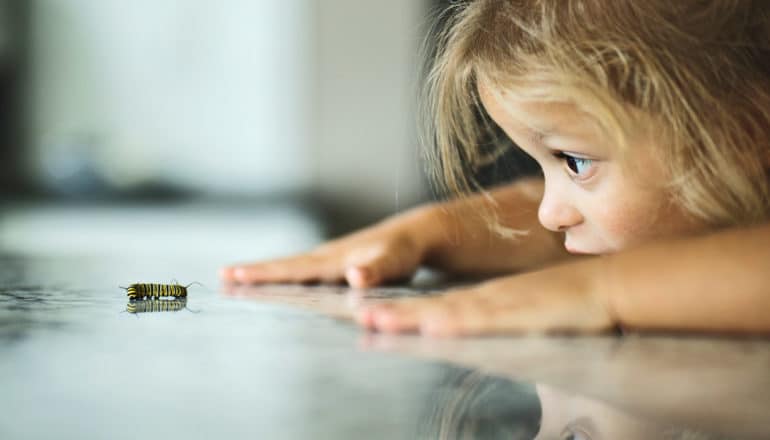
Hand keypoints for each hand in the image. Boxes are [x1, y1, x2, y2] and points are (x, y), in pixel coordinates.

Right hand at [219, 206, 441, 287]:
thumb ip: (376, 270)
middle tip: (221, 276)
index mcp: (332, 260)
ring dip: (265, 273)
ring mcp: (328, 260)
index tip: (233, 274)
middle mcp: (325, 258)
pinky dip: (284, 275)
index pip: (291, 269)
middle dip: (253, 271)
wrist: (413, 235)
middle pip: (283, 266)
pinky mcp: (334, 264)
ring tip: (237, 278)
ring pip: (291, 268)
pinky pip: (303, 271)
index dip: (262, 273)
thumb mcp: (394, 263)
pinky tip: (277, 283)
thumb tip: (354, 276)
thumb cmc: (403, 252)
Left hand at [355, 257, 616, 335]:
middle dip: (392, 314)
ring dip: (409, 317)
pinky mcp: (523, 311)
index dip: (403, 316)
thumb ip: (507, 331)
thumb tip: (486, 341)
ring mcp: (501, 306)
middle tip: (358, 317)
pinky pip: (483, 318)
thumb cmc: (575, 308)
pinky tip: (432, 325)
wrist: (611, 285)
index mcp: (486, 305)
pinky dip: (456, 321)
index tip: (373, 320)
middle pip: (430, 310)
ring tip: (371, 317)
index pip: (436, 311)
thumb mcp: (531, 324)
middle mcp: (486, 303)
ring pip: (447, 312)